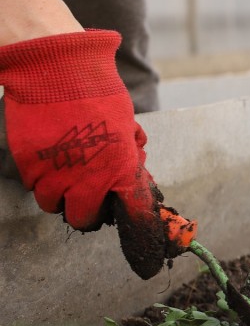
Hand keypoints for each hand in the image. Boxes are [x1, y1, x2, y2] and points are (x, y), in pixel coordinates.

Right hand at [0, 30, 183, 277]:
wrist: (56, 69)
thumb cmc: (98, 95)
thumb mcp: (127, 128)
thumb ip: (129, 161)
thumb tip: (135, 185)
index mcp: (121, 165)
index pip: (134, 212)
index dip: (140, 234)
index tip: (144, 256)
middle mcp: (88, 175)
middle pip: (84, 220)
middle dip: (89, 213)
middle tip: (92, 196)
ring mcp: (54, 171)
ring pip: (54, 206)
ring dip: (62, 197)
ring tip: (69, 172)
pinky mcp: (28, 164)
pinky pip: (34, 187)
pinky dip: (42, 181)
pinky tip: (51, 159)